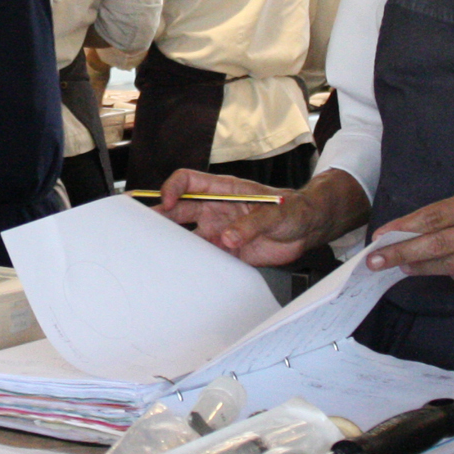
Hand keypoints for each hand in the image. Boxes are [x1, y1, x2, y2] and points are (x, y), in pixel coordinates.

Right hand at [159, 169, 358, 266]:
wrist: (307, 229)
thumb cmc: (293, 208)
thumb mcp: (276, 212)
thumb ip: (252, 223)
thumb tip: (228, 237)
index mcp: (223, 190)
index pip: (189, 182)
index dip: (174, 189)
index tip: (167, 202)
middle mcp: (215, 209)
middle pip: (179, 210)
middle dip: (160, 218)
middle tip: (145, 230)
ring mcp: (219, 230)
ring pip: (187, 236)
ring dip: (174, 244)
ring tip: (159, 254)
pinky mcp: (226, 251)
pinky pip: (204, 257)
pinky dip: (193, 264)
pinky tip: (184, 271)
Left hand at [363, 173, 453, 285]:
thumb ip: (453, 207)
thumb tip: (418, 226)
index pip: (432, 219)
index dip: (403, 229)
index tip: (380, 237)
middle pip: (435, 246)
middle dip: (401, 254)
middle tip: (375, 262)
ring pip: (449, 266)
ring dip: (421, 267)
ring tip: (401, 266)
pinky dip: (451, 273)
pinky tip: (439, 268)